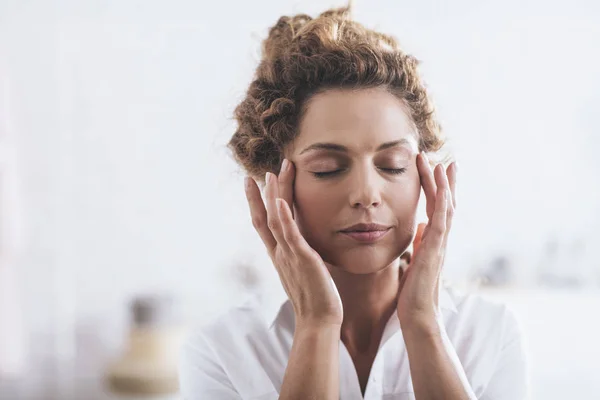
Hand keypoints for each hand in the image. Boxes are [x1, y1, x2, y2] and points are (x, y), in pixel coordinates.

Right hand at [244, 159, 342, 326]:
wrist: (318, 321)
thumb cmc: (316, 298)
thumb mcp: (306, 270)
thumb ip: (303, 254)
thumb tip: (309, 244)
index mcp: (280, 255)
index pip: (263, 224)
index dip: (257, 203)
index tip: (254, 183)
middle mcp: (280, 253)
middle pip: (265, 218)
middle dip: (262, 194)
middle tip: (260, 172)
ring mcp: (289, 256)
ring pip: (275, 221)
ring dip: (273, 196)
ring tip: (272, 174)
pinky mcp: (303, 260)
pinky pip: (291, 235)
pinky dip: (284, 217)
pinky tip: (281, 201)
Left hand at [397, 153, 456, 327]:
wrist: (418, 314)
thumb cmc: (414, 291)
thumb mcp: (415, 260)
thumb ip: (420, 242)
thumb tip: (420, 226)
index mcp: (433, 241)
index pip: (438, 210)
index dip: (439, 190)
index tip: (439, 171)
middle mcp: (440, 239)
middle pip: (447, 204)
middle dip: (447, 181)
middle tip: (448, 160)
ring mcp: (440, 243)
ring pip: (446, 207)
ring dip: (445, 185)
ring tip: (443, 163)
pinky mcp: (435, 249)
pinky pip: (442, 220)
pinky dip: (444, 202)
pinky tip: (444, 186)